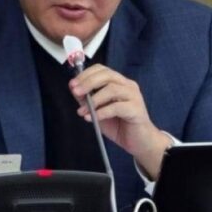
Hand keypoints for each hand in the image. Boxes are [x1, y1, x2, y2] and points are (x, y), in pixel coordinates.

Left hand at [69, 64, 171, 179]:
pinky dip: (101, 112)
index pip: (102, 70)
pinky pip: (116, 107)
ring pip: (112, 89)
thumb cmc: (119, 125)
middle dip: (88, 82)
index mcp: (119, 82)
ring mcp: (134, 96)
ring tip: (82, 111)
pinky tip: (92, 118)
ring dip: (93, 100)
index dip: (86, 74)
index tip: (73, 84)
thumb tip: (73, 88)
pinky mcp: (136, 110)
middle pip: (107, 75)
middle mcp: (128, 85)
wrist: (139, 142)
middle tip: (75, 92)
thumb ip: (87, 99)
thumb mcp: (98, 110)